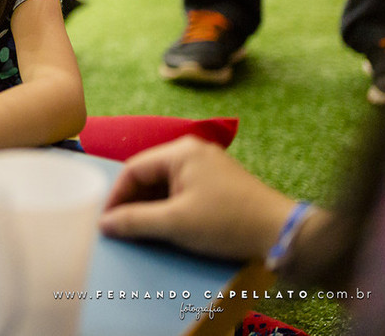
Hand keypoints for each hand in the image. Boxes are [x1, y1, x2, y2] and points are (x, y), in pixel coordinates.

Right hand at [98, 136, 295, 260]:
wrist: (281, 233)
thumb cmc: (226, 222)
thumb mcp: (176, 223)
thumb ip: (135, 221)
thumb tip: (104, 224)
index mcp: (180, 152)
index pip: (134, 169)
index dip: (116, 196)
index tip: (106, 221)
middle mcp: (193, 151)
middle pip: (149, 175)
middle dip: (134, 202)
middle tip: (121, 227)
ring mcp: (208, 166)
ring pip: (166, 184)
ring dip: (152, 206)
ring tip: (142, 230)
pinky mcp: (219, 182)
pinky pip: (183, 190)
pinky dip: (170, 207)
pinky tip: (167, 226)